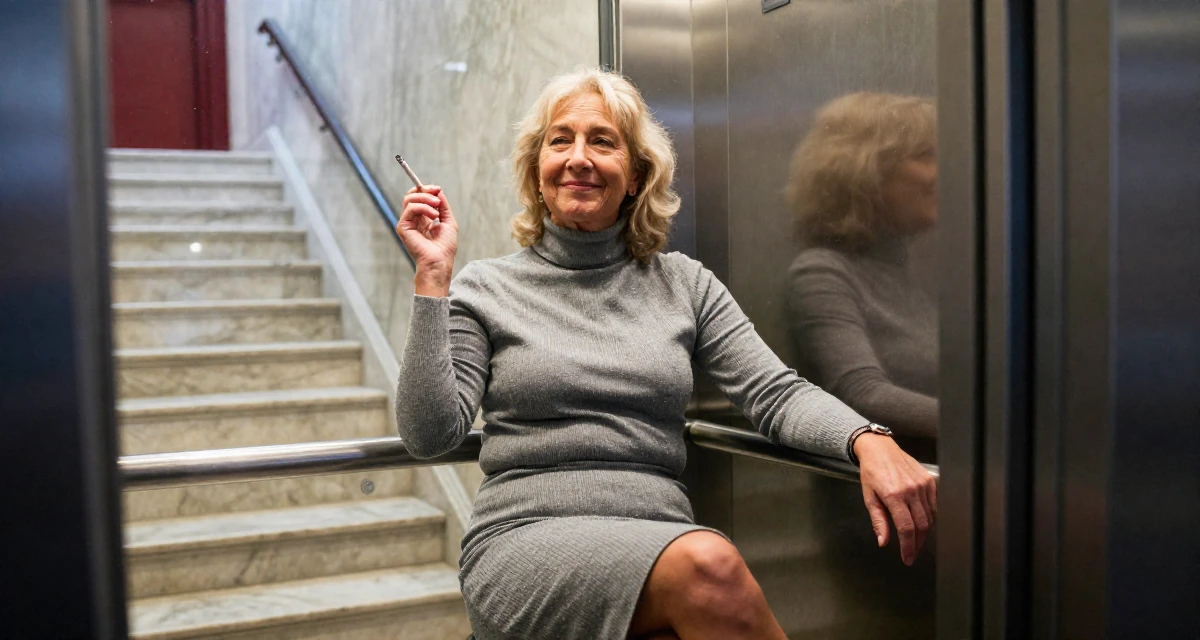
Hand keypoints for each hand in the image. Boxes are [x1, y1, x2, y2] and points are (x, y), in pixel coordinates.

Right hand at [396, 185, 457, 296]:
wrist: (440, 261)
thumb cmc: (445, 247)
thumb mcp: (448, 221)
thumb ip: (443, 206)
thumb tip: (438, 191)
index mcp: (422, 219)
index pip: (418, 198)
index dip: (427, 190)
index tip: (438, 189)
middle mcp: (413, 220)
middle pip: (412, 195)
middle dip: (425, 191)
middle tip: (437, 194)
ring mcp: (407, 223)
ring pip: (409, 199)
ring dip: (425, 199)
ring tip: (437, 208)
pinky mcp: (403, 227)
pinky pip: (410, 209)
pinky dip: (423, 208)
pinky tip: (434, 216)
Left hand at [854, 433, 936, 565]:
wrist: (880, 449)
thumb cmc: (871, 471)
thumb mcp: (869, 497)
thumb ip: (878, 521)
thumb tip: (883, 542)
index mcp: (893, 495)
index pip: (906, 529)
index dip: (908, 547)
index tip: (907, 558)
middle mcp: (911, 490)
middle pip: (922, 526)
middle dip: (918, 544)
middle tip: (912, 554)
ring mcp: (922, 485)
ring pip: (931, 517)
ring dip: (925, 533)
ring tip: (916, 542)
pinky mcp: (930, 480)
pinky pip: (935, 505)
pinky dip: (931, 518)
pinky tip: (923, 524)